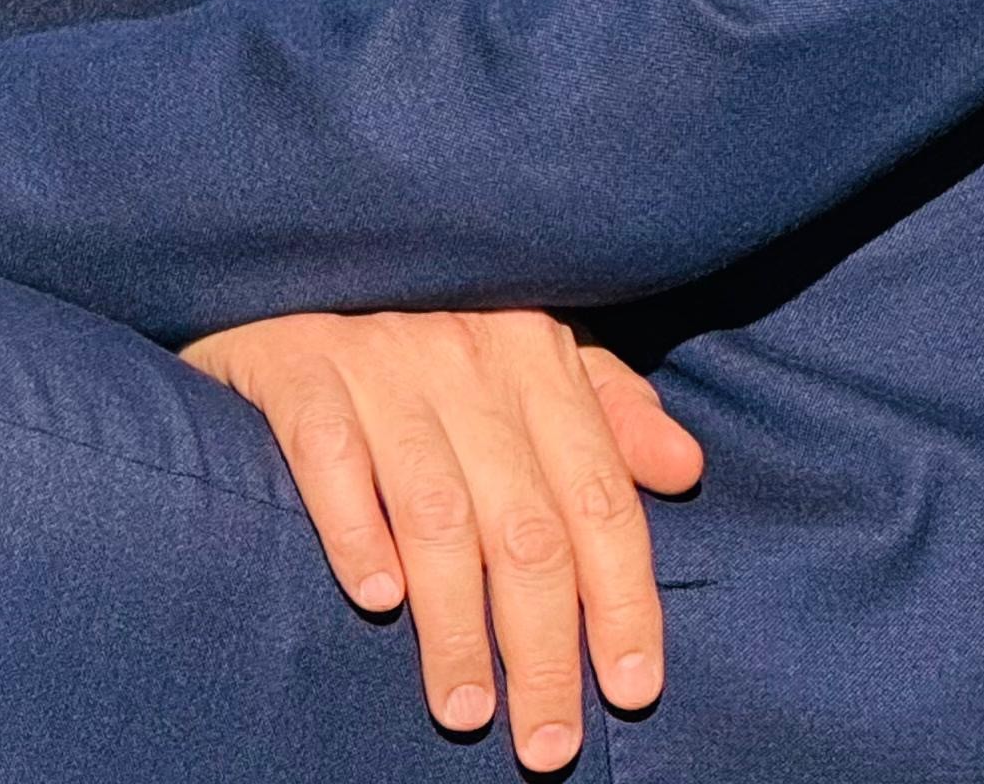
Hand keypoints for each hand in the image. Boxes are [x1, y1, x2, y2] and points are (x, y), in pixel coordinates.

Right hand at [183, 309, 703, 769]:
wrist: (307, 249)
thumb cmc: (431, 323)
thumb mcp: (530, 352)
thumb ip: (608, 411)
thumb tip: (685, 471)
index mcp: (538, 353)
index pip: (599, 495)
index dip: (623, 598)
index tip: (632, 691)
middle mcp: (469, 352)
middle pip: (525, 522)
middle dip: (544, 644)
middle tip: (547, 743)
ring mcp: (381, 357)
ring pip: (436, 508)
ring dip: (454, 621)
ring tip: (464, 710)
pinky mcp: (298, 365)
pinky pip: (331, 452)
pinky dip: (356, 527)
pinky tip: (376, 597)